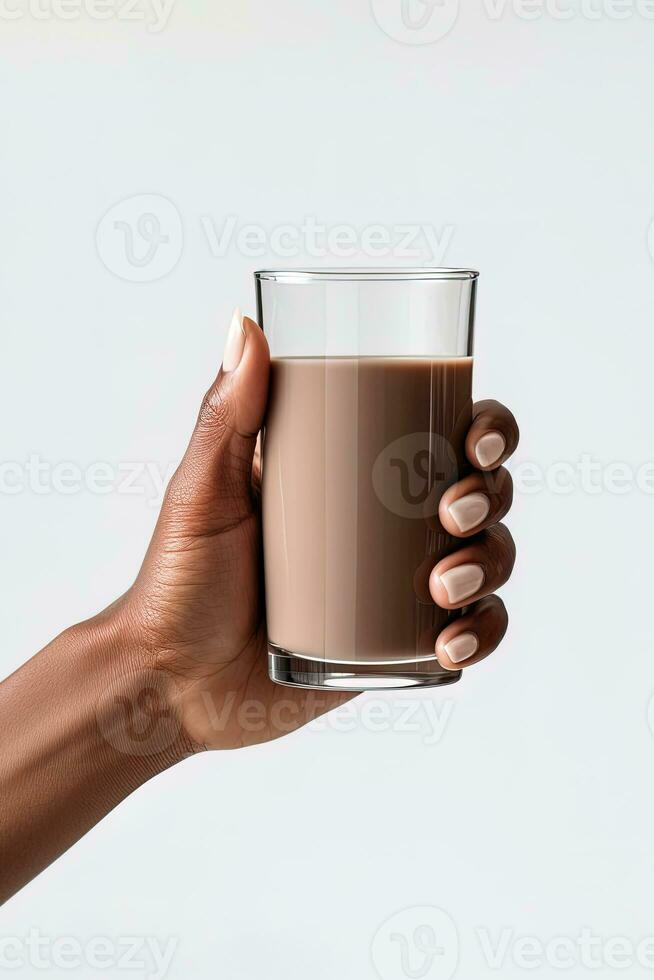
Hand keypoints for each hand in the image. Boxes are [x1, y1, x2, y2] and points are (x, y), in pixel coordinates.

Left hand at [107, 312, 518, 750]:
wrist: (172, 683)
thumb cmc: (179, 580)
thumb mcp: (203, 492)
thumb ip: (225, 414)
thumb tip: (244, 324)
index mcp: (355, 475)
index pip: (443, 432)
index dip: (488, 428)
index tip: (476, 439)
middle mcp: (389, 526)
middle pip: (483, 492)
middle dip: (492, 495)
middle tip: (452, 514)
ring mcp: (398, 587)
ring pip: (488, 559)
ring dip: (490, 564)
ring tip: (444, 586)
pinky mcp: (399, 645)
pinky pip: (469, 634)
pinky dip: (480, 635)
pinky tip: (448, 644)